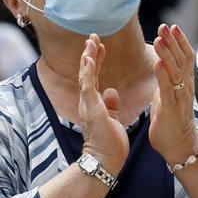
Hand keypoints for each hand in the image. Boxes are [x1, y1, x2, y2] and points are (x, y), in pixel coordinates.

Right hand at [78, 36, 130, 175]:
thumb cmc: (110, 145)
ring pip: (85, 75)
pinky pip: (88, 85)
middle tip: (93, 36)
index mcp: (94, 103)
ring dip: (88, 56)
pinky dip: (88, 70)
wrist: (105, 161)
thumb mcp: (112, 119)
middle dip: (91, 53)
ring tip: (91, 40)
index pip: (95, 77)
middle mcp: (88, 101)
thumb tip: (112, 91)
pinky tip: (89, 56)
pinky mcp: (91, 108)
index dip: (98, 60)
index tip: (100, 46)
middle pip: (87, 72)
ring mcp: (88, 104)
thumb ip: (110, 105)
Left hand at [150, 24, 197, 165]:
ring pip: (176, 71)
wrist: (179, 146)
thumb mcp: (169, 93)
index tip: (171, 26)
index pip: (186, 57)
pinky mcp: (171, 109)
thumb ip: (168, 78)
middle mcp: (185, 87)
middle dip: (173, 42)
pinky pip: (167, 90)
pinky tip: (157, 64)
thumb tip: (163, 63)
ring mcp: (179, 98)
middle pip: (182, 59)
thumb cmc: (172, 120)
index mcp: (185, 83)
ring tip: (159, 39)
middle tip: (164, 26)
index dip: (180, 41)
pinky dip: (162, 76)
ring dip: (167, 54)